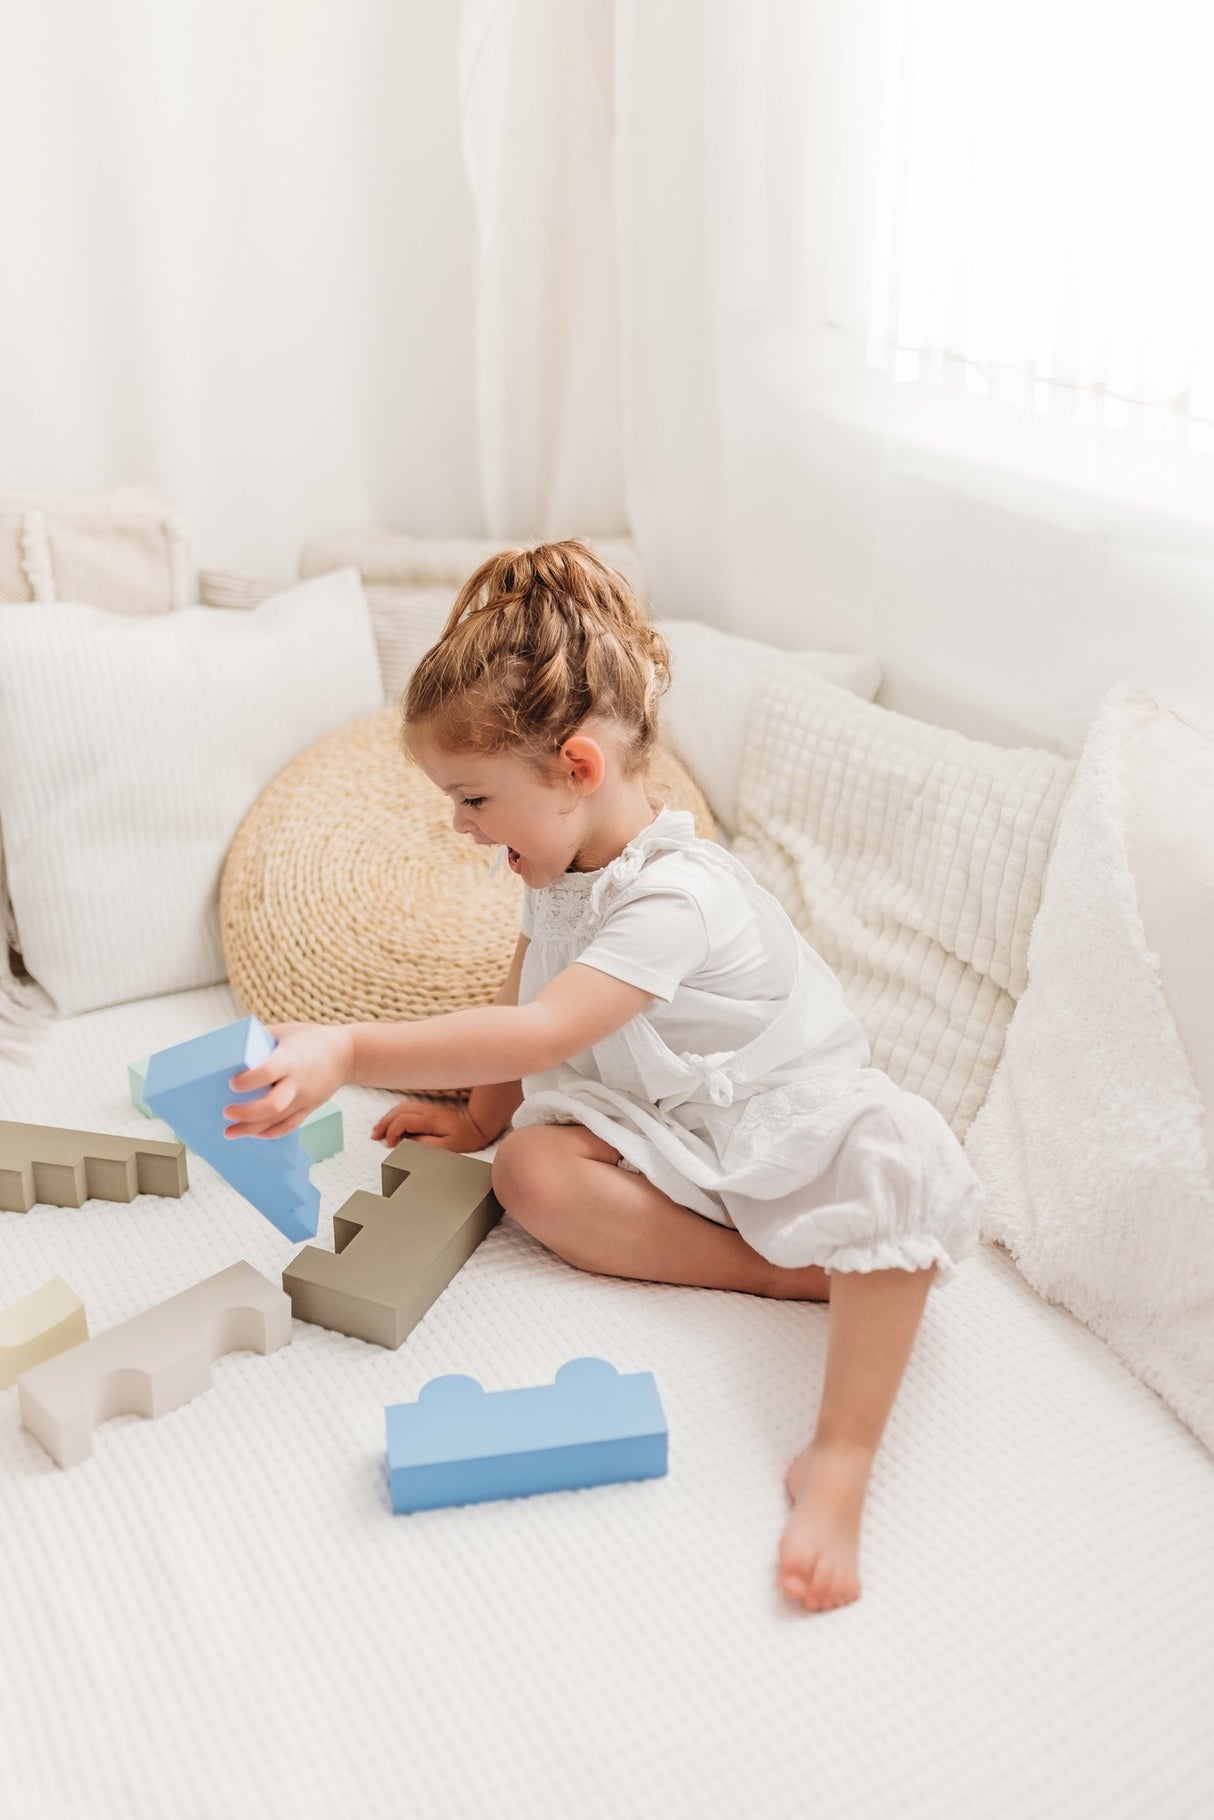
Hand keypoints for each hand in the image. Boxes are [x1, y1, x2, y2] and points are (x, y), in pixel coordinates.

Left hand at [223, 1022, 353, 1140]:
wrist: (347, 1054)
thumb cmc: (311, 1039)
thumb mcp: (285, 1032)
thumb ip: (259, 1040)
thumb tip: (227, 1050)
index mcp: (292, 1058)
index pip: (269, 1072)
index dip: (249, 1080)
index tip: (232, 1083)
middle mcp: (299, 1082)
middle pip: (273, 1105)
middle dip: (247, 1113)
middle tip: (226, 1112)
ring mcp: (305, 1098)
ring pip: (278, 1121)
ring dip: (251, 1129)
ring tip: (229, 1132)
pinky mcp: (308, 1109)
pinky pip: (288, 1127)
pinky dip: (269, 1133)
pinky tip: (252, 1133)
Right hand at [371, 1097, 487, 1152]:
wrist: (479, 1123)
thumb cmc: (465, 1137)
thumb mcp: (448, 1147)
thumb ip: (425, 1145)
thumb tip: (405, 1143)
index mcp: (430, 1120)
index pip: (403, 1120)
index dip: (393, 1131)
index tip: (390, 1145)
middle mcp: (426, 1111)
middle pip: (398, 1112)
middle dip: (384, 1124)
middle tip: (375, 1137)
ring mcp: (427, 1108)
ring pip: (400, 1108)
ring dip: (387, 1118)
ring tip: (377, 1131)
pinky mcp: (428, 1109)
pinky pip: (406, 1108)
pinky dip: (394, 1115)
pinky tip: (390, 1123)